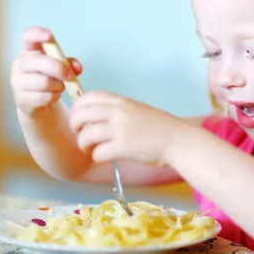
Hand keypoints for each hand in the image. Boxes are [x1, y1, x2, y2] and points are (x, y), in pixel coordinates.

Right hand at [10, 26, 82, 116]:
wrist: (38, 102)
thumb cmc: (50, 78)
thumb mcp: (60, 68)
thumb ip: (69, 64)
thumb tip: (77, 67)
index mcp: (30, 51)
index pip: (28, 37)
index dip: (37, 34)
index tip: (50, 36)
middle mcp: (20, 63)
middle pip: (38, 61)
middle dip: (58, 68)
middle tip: (70, 75)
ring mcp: (18, 81)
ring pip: (43, 82)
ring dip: (58, 86)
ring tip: (60, 87)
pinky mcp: (21, 98)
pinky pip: (44, 97)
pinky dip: (54, 97)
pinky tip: (53, 96)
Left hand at [69, 91, 185, 165]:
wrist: (178, 140)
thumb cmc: (160, 128)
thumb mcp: (137, 109)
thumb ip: (118, 110)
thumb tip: (96, 115)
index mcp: (122, 101)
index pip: (90, 96)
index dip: (78, 106)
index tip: (78, 115)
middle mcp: (119, 112)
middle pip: (82, 114)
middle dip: (75, 125)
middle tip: (79, 133)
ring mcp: (120, 129)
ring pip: (86, 134)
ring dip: (83, 143)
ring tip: (88, 148)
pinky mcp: (123, 147)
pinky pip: (98, 152)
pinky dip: (96, 156)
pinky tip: (102, 156)